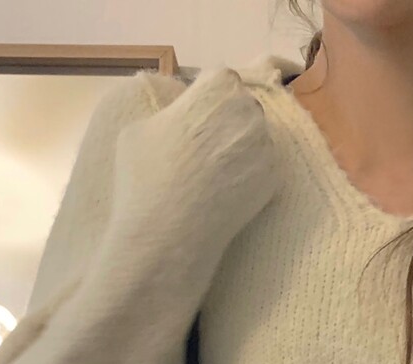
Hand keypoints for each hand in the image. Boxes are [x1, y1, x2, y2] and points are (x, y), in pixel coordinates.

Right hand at [112, 66, 279, 241]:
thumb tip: (180, 120)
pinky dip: (248, 179)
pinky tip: (226, 194)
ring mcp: (266, 146)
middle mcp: (250, 109)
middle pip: (243, 108)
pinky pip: (262, 171)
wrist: (169, 234)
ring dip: (240, 152)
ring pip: (256, 140)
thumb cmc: (145, 177)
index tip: (195, 121)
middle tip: (205, 152)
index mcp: (219, 85)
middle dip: (228, 124)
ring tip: (215, 177)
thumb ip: (169, 113)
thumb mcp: (138, 128)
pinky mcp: (274, 180)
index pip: (220, 81)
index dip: (207, 101)